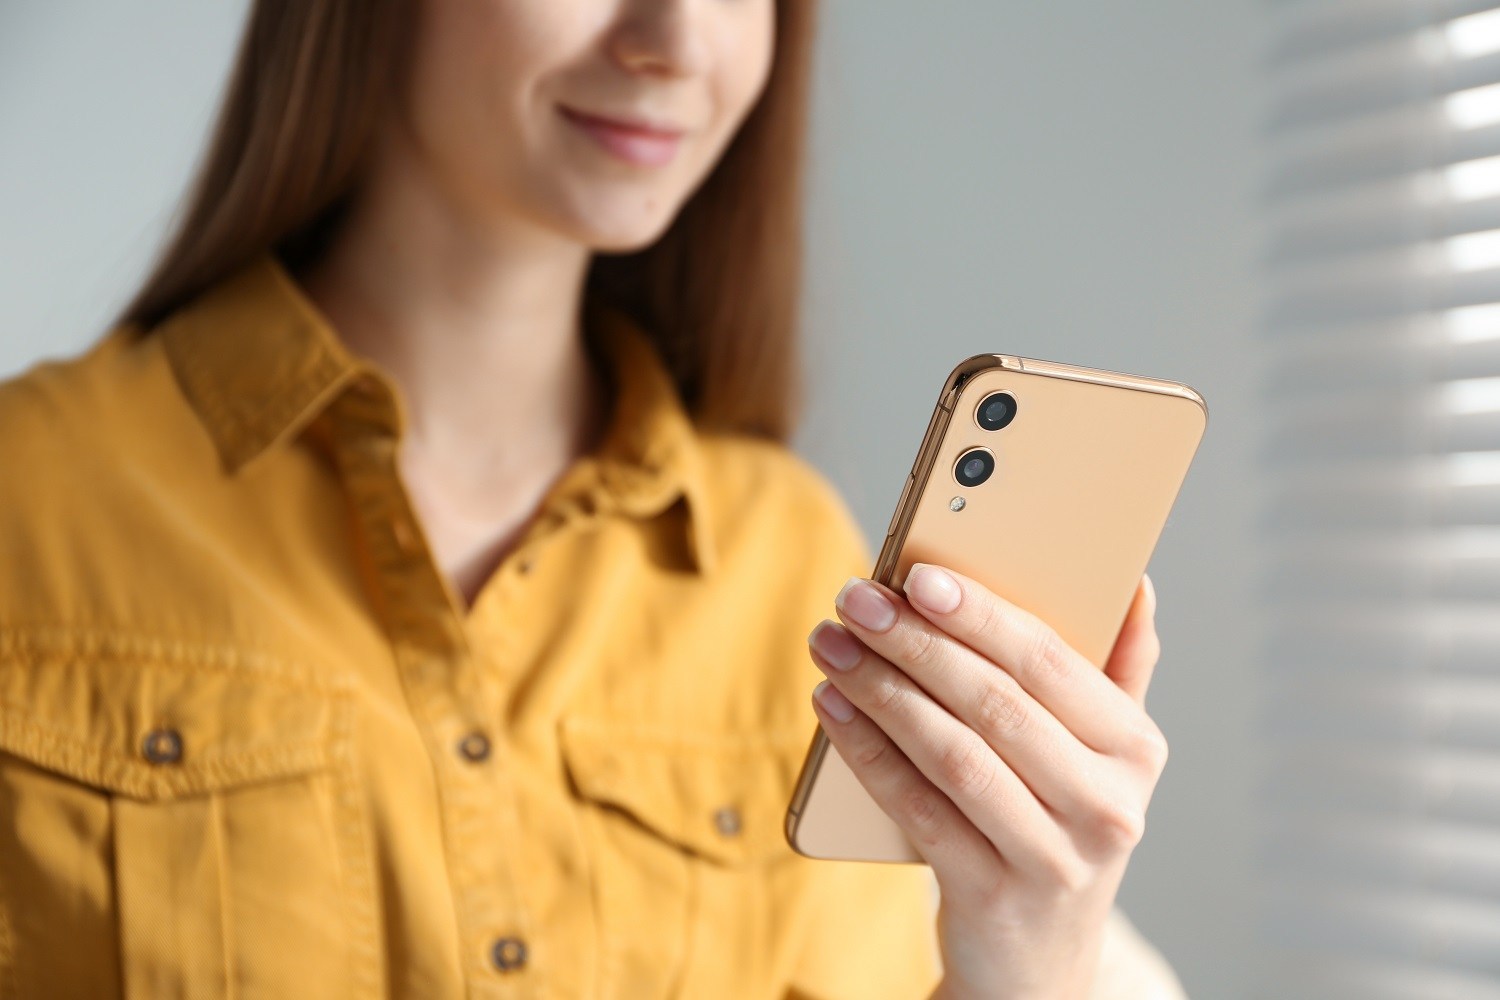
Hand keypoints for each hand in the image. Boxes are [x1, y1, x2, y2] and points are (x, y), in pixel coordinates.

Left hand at [807, 565, 1167, 999]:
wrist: (1040, 964)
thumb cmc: (1060, 826)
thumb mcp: (1105, 758)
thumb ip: (1121, 671)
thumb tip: (1136, 582)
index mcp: (1135, 751)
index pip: (1052, 662)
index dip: (980, 614)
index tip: (917, 573)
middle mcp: (1107, 806)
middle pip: (994, 704)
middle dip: (915, 643)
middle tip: (855, 599)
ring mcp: (1052, 859)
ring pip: (951, 754)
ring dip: (881, 690)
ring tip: (832, 644)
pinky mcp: (992, 896)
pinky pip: (917, 808)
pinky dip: (868, 752)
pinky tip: (832, 708)